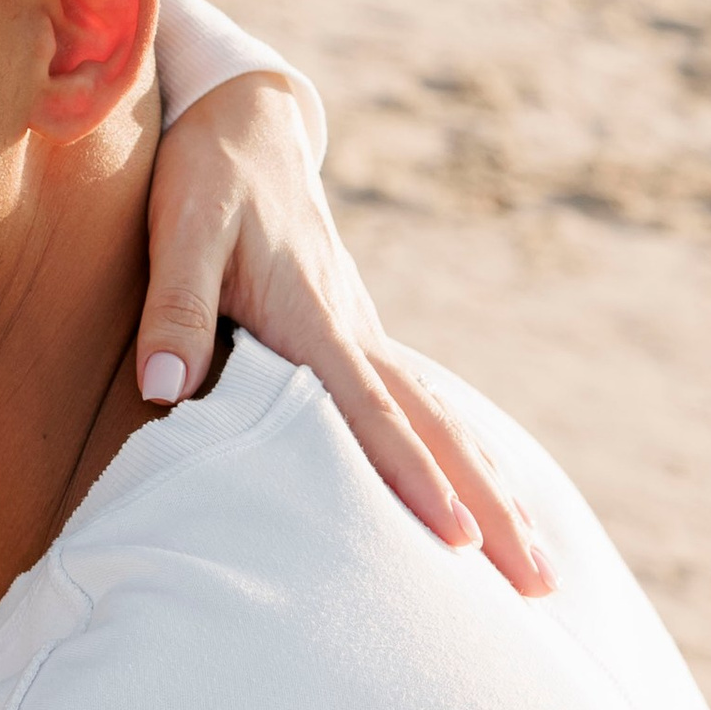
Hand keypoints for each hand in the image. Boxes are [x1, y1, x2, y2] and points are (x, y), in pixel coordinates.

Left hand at [139, 75, 550, 595]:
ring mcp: (364, 336)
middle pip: (439, 432)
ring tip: (540, 567)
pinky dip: (466, 453)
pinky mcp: (357, 336)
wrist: (246, 124)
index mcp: (316, 320)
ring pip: (444, 422)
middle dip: (494, 509)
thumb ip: (175, 307)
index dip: (414, 477)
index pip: (374, 413)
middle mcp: (356, 334)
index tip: (460, 540)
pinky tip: (489, 491)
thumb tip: (166, 386)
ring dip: (495, 491)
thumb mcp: (179, 229)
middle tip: (543, 585)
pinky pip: (424, 406)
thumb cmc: (207, 179)